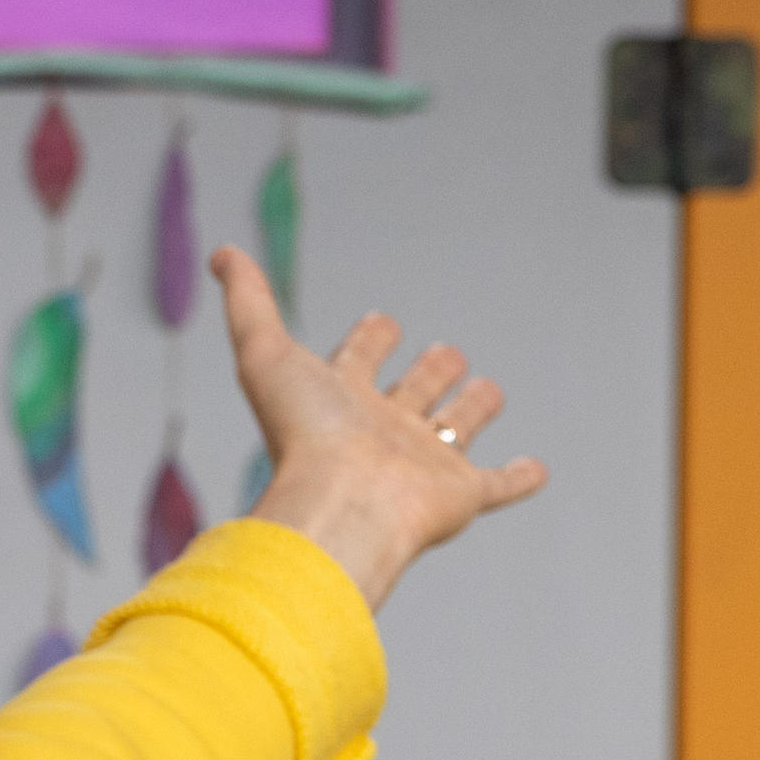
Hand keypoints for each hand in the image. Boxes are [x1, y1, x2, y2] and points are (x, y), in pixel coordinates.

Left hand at [222, 244, 548, 607]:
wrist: (341, 505)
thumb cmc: (303, 434)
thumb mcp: (265, 354)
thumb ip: (248, 302)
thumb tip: (222, 254)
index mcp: (338, 402)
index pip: (357, 361)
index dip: (368, 341)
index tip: (379, 323)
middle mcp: (380, 432)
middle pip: (411, 394)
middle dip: (427, 372)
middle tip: (443, 356)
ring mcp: (422, 465)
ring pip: (455, 431)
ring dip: (471, 411)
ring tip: (486, 392)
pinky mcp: (460, 495)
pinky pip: (497, 486)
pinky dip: (518, 478)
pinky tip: (536, 468)